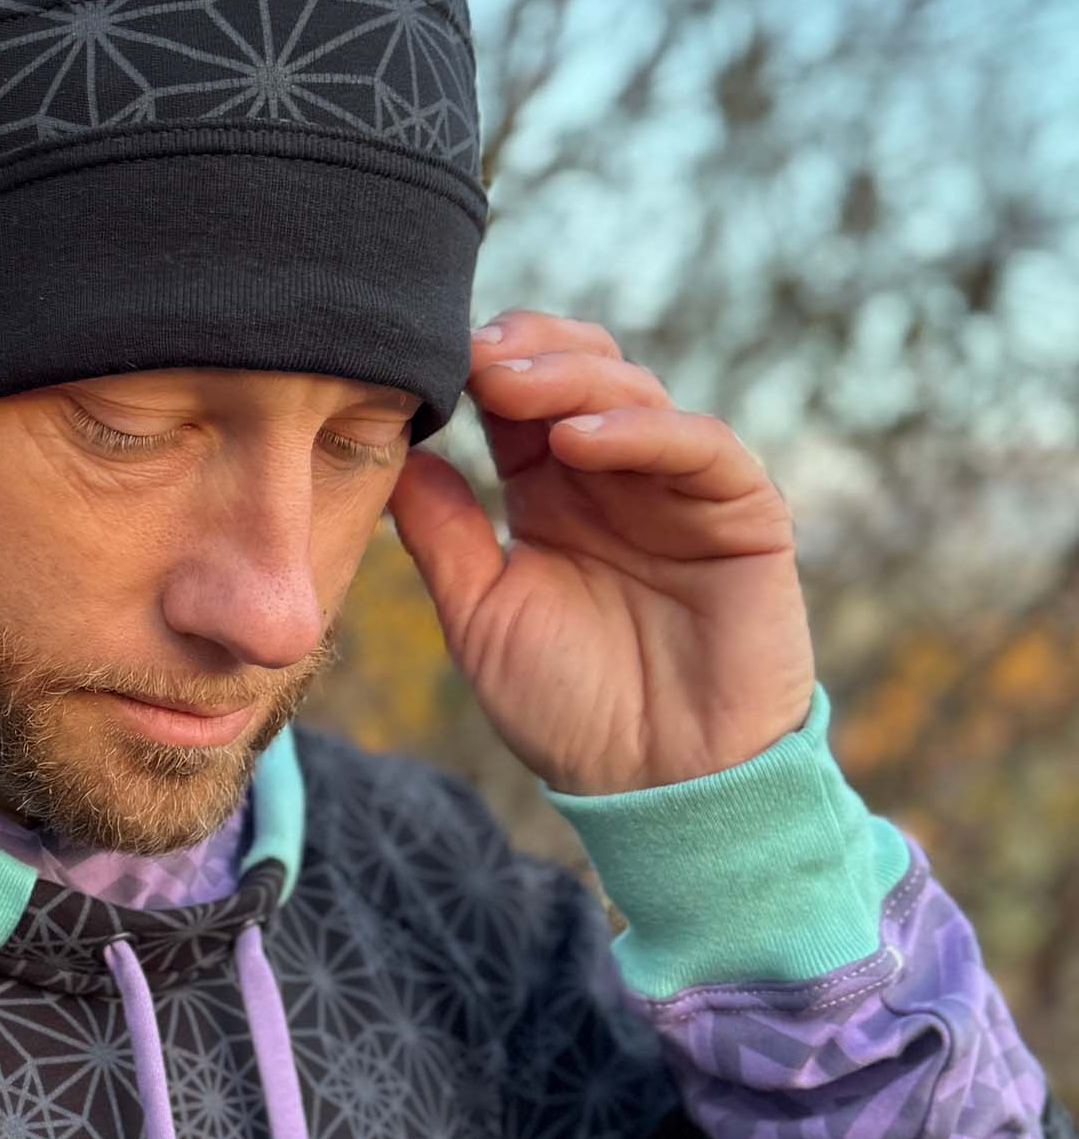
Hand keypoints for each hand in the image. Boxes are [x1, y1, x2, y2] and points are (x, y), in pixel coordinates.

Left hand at [385, 308, 816, 794]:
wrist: (659, 788)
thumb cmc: (568, 711)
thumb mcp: (480, 617)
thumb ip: (441, 535)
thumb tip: (393, 455)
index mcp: (551, 496)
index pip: (518, 401)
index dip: (481, 368)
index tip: (429, 360)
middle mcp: (616, 479)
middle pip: (579, 374)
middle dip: (526, 351)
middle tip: (471, 356)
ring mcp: (681, 490)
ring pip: (635, 394)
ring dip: (570, 379)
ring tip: (508, 387)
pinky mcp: (744, 513)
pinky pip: (701, 446)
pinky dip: (640, 432)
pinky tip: (578, 440)